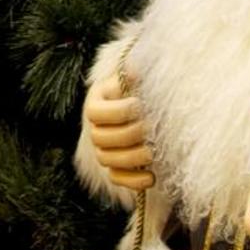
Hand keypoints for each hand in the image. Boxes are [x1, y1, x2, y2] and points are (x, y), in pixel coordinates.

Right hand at [84, 73, 153, 191]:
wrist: (153, 110)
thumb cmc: (145, 89)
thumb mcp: (138, 78)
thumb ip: (137, 73)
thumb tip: (135, 69)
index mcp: (96, 102)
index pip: (96, 113)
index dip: (118, 111)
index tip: (140, 105)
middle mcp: (95, 127)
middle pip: (101, 138)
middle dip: (129, 135)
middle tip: (152, 128)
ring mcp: (103, 149)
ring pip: (106, 159)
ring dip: (132, 158)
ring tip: (154, 152)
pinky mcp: (115, 168)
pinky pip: (116, 179)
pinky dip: (134, 181)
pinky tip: (152, 176)